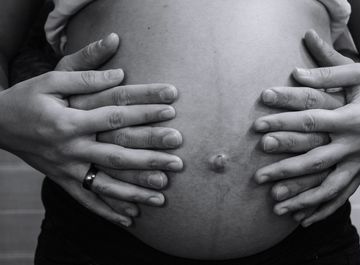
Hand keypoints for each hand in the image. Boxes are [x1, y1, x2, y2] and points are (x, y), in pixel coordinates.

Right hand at [1, 33, 182, 225]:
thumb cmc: (28, 98)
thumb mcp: (51, 80)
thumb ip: (86, 75)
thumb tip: (120, 73)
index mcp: (70, 120)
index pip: (117, 115)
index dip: (146, 110)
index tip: (173, 107)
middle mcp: (71, 148)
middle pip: (118, 154)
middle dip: (150, 157)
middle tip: (179, 160)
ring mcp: (67, 169)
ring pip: (107, 183)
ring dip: (136, 190)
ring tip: (164, 194)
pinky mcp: (63, 181)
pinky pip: (88, 200)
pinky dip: (109, 210)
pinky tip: (131, 218)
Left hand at [253, 29, 359, 226]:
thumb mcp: (359, 73)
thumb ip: (327, 73)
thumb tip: (295, 72)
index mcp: (351, 118)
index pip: (310, 121)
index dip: (282, 122)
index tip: (257, 125)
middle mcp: (354, 144)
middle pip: (315, 160)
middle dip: (285, 170)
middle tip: (257, 177)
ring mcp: (359, 163)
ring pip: (328, 186)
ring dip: (301, 199)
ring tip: (274, 206)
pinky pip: (342, 196)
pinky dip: (323, 209)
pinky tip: (303, 220)